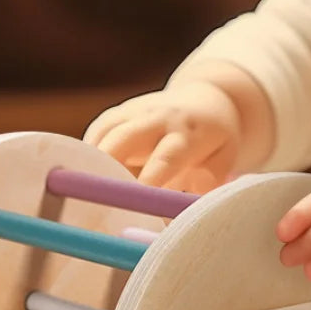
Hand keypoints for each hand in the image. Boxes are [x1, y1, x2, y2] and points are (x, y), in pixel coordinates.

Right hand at [83, 80, 240, 192]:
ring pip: (101, 138)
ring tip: (88, 198)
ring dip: (90, 168)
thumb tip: (174, 212)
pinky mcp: (113, 115)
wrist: (204, 97)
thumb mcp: (223, 158)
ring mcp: (131, 113)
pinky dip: (87, 161)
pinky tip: (90, 183)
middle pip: (120, 142)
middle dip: (105, 171)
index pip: (165, 159)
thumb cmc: (214, 138)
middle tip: (95, 204)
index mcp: (187, 133)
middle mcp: (156, 119)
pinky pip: (93, 139)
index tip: (136, 206)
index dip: (148, 182)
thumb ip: (205, 185)